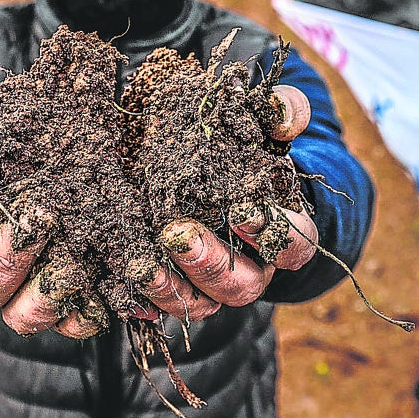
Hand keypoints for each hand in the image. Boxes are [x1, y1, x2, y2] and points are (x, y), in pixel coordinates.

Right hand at [0, 111, 91, 335]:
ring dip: (42, 292)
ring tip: (69, 257)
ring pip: (20, 315)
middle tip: (35, 220)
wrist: (39, 148)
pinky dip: (85, 311)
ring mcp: (21, 292)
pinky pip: (73, 323)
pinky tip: (96, 281)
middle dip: (2, 258)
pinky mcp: (66, 300)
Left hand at [138, 83, 317, 320]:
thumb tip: (283, 112)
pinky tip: (125, 279)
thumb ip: (283, 111)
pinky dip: (144, 298)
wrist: (217, 172)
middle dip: (211, 263)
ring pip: (202, 303)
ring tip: (142, 263)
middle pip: (243, 284)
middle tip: (178, 233)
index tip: (240, 210)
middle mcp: (253, 267)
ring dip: (172, 286)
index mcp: (286, 233)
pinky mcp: (180, 288)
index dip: (272, 234)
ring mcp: (215, 284)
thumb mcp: (266, 125)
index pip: (294, 245)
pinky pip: (162, 306)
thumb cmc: (247, 150)